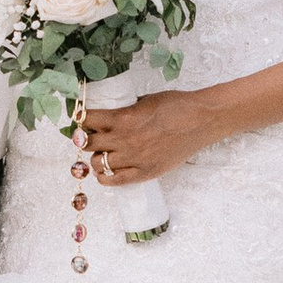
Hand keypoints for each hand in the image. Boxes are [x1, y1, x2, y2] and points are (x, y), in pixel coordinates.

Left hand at [76, 89, 211, 187]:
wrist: (200, 121)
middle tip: (89, 137)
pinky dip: (105, 178)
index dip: (81, 119)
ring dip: (95, 158)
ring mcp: (134, 158)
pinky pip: (115, 181)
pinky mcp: (145, 173)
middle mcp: (124, 139)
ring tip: (100, 154)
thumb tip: (112, 115)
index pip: (87, 120)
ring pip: (98, 164)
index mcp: (122, 118)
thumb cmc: (176, 106)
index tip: (81, 119)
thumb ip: (126, 110)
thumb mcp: (145, 101)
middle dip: (85, 139)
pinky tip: (105, 173)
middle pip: (87, 143)